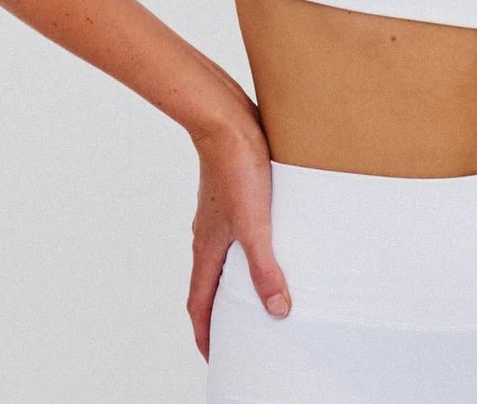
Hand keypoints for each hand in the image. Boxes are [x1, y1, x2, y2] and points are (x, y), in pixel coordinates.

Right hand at [187, 105, 291, 358]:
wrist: (226, 121)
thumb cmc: (236, 168)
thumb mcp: (255, 224)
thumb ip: (264, 267)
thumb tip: (277, 310)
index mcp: (207, 248)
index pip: (200, 302)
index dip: (205, 333)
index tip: (214, 356)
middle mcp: (207, 233)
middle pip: (209, 282)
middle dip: (220, 309)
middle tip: (237, 329)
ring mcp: (218, 212)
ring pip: (222, 254)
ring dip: (234, 275)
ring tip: (255, 286)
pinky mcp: (231, 191)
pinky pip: (236, 229)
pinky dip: (247, 245)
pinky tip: (270, 235)